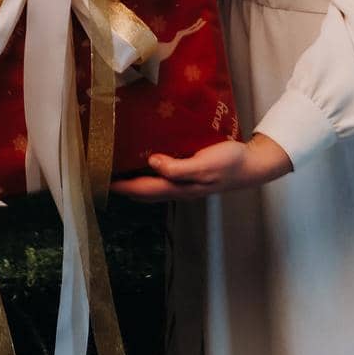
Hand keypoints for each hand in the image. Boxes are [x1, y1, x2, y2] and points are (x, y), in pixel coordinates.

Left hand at [109, 135, 292, 201]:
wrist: (252, 165)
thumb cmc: (229, 163)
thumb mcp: (204, 164)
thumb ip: (178, 168)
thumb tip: (152, 163)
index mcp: (179, 187)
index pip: (143, 189)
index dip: (122, 186)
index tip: (101, 180)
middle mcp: (179, 188)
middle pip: (144, 192)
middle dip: (124, 186)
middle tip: (104, 175)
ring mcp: (185, 184)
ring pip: (153, 187)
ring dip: (135, 181)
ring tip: (120, 169)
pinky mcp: (191, 176)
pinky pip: (164, 177)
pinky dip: (150, 173)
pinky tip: (148, 162)